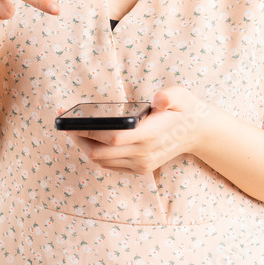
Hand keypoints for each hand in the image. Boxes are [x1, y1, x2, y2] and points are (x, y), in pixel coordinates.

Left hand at [59, 86, 213, 174]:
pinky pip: (109, 165)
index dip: (88, 131)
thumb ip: (171, 96)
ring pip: (101, 161)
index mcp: (149, 135)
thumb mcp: (181, 96)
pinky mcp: (139, 168)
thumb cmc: (184, 109)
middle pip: (100, 153)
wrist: (198, 131)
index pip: (112, 137)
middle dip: (78, 140)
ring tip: (73, 130)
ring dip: (84, 147)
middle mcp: (143, 154)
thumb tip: (160, 99)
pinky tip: (88, 139)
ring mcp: (141, 164)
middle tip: (65, 124)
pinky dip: (95, 154)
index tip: (71, 121)